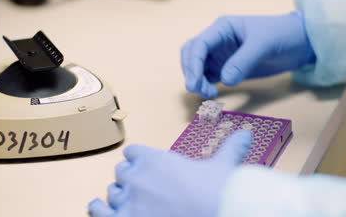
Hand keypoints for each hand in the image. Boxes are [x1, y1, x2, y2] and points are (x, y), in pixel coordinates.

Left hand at [88, 130, 252, 216]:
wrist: (213, 214)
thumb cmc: (215, 192)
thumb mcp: (223, 167)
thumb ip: (231, 149)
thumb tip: (245, 135)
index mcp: (155, 160)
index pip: (133, 153)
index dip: (138, 159)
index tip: (144, 165)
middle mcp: (137, 177)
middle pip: (122, 171)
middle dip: (130, 178)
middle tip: (140, 186)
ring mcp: (128, 201)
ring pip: (113, 191)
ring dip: (119, 195)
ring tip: (126, 200)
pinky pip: (100, 212)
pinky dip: (100, 210)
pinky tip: (101, 209)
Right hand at [181, 11, 314, 98]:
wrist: (299, 43)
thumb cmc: (282, 34)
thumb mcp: (263, 44)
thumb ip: (243, 61)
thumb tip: (225, 81)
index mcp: (222, 28)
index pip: (199, 44)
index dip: (193, 63)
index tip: (195, 82)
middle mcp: (217, 41)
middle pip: (191, 55)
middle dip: (191, 72)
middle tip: (198, 90)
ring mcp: (221, 55)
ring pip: (197, 67)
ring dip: (197, 80)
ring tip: (209, 94)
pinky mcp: (226, 68)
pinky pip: (207, 77)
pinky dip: (205, 85)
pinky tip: (213, 94)